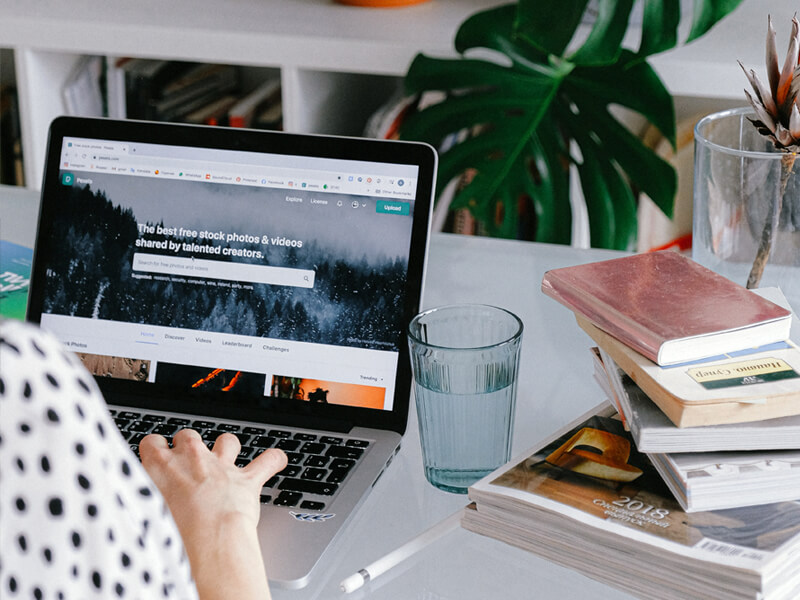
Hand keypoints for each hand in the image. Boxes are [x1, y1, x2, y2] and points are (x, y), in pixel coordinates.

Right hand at [140, 429, 286, 599]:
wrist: (207, 540)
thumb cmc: (171, 536)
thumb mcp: (141, 517)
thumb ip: (138, 503)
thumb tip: (131, 508)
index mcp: (160, 467)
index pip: (151, 442)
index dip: (155, 449)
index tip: (155, 457)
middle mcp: (192, 460)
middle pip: (189, 436)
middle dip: (189, 445)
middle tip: (188, 463)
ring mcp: (222, 467)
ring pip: (227, 441)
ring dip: (227, 448)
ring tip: (226, 457)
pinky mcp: (247, 479)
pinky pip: (268, 460)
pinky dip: (273, 460)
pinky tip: (276, 460)